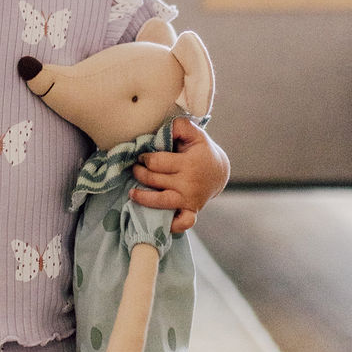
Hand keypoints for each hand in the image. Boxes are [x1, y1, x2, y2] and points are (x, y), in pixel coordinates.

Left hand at [130, 118, 229, 234]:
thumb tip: (165, 128)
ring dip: (143, 198)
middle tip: (135, 169)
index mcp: (188, 163)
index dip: (145, 159)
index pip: (157, 163)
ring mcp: (190, 199)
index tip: (142, 157)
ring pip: (161, 202)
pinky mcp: (192, 210)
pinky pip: (182, 223)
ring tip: (132, 193)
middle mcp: (189, 183)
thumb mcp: (194, 134)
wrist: (219, 171)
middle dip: (140, 174)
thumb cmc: (202, 151)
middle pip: (155, 180)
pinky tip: (158, 222)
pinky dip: (172, 225)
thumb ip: (180, 127)